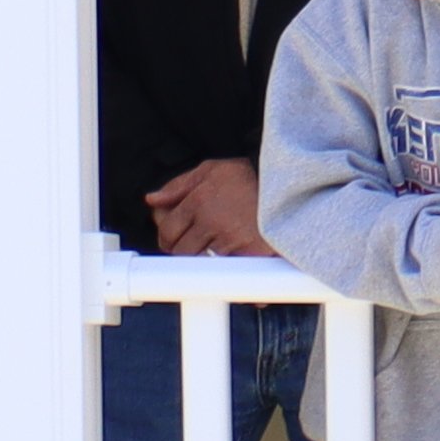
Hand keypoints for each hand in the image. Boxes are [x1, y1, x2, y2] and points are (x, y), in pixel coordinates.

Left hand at [145, 158, 265, 260]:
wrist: (287, 182)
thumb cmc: (247, 176)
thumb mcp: (210, 170)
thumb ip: (178, 186)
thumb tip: (151, 200)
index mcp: (197, 202)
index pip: (168, 230)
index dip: (167, 238)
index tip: (173, 240)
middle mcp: (211, 222)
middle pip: (182, 250)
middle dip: (182, 250)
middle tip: (191, 246)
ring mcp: (231, 239)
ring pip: (203, 262)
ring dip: (205, 259)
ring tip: (213, 249)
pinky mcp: (251, 252)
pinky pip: (230, 269)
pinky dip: (228, 269)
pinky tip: (230, 259)